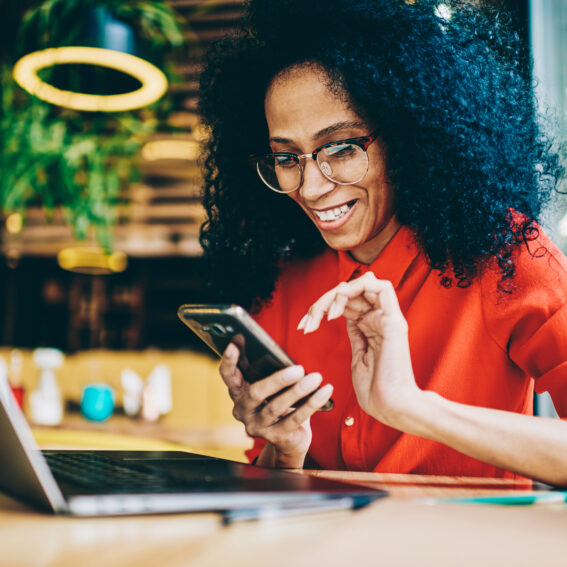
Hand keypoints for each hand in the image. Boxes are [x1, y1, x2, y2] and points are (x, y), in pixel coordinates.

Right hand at [219, 343, 333, 467]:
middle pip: (255, 393)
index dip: (229, 359)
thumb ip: (269, 371)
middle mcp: (243, 410)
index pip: (228, 375)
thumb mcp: (272, 387)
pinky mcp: (275, 437)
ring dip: (298, 391)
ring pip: (276, 407)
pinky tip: (324, 392)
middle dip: (278, 380)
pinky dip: (312, 403)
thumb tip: (283, 355)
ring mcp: (257, 426)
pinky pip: (295, 419)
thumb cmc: (281, 402)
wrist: (289, 439)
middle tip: (299, 369)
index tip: (237, 340)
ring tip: (316, 378)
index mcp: (239, 392)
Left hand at [298, 271, 422, 426]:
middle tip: (309, 320)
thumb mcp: (358, 356)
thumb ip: (355, 334)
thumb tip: (344, 316)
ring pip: (363, 283)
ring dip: (336, 293)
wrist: (392, 407)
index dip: (323, 307)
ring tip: (323, 314)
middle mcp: (381, 319)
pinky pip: (381, 288)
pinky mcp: (393, 321)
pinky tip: (338, 308)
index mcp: (373, 327)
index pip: (347, 302)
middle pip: (351, 291)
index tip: (304, 326)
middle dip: (324, 301)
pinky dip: (355, 290)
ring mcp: (388, 318)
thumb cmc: (376, 391)